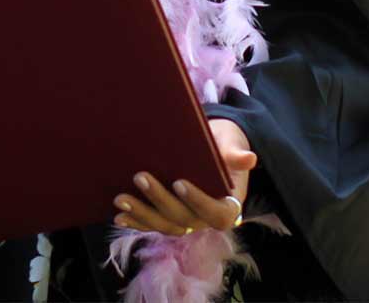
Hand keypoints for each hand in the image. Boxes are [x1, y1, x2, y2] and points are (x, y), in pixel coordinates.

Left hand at [113, 118, 257, 234]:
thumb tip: (250, 158)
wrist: (215, 150)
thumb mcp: (232, 142)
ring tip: (120, 198)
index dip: (197, 201)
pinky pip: (152, 225)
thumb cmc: (224, 144)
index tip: (179, 182)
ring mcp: (186, 222)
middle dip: (159, 200)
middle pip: (183, 219)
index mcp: (228, 205)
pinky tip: (118, 214)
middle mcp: (206, 219)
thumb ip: (235, 152)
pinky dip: (135, 221)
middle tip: (140, 177)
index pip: (216, 212)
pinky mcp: (169, 220)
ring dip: (141, 214)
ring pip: (164, 225)